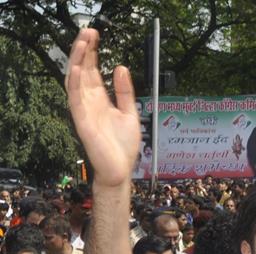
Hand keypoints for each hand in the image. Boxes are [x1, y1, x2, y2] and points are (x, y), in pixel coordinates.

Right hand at [66, 29, 140, 187]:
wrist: (120, 170)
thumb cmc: (123, 146)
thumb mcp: (130, 113)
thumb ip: (125, 91)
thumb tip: (121, 67)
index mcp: (100, 99)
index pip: (93, 70)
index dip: (93, 52)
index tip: (96, 35)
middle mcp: (90, 102)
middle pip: (83, 70)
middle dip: (84, 50)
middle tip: (89, 31)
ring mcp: (84, 110)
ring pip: (76, 80)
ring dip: (78, 60)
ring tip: (83, 42)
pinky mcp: (82, 121)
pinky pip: (75, 99)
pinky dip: (75, 83)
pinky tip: (78, 68)